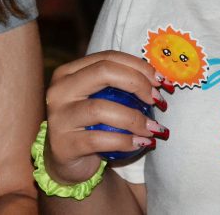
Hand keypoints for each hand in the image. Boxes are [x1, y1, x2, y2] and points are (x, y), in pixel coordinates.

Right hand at [44, 51, 166, 184]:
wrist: (67, 162)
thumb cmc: (91, 125)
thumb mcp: (100, 99)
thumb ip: (120, 86)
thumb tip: (159, 79)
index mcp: (69, 72)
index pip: (107, 57)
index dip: (138, 66)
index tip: (160, 81)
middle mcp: (59, 90)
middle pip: (103, 72)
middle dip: (137, 83)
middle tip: (157, 100)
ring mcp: (59, 117)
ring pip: (100, 108)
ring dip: (134, 118)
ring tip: (153, 129)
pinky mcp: (64, 145)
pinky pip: (99, 140)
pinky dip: (125, 141)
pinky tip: (140, 143)